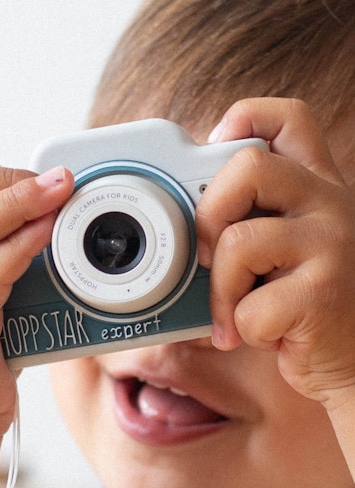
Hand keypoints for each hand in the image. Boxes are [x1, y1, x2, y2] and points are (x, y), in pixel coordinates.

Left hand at [196, 98, 354, 409]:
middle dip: (208, 214)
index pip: (287, 119)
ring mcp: (333, 246)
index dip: (244, 120)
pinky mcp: (324, 295)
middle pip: (248, 166)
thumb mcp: (285, 251)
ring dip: (222, 290)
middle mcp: (330, 205)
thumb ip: (251, 220)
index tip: (215, 150)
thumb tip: (186, 210)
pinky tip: (262, 336)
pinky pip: (251, 305)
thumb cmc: (308, 306)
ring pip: (238, 242)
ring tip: (234, 313)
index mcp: (317, 189)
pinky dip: (242, 329)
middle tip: (208, 254)